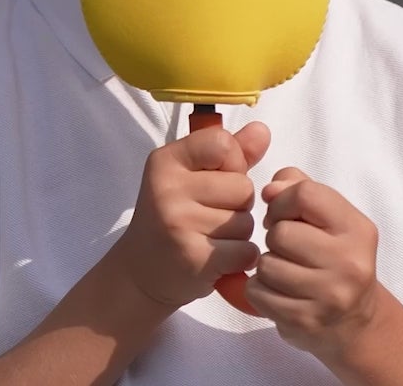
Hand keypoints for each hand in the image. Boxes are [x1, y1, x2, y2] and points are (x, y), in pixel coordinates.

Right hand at [106, 121, 271, 308]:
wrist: (140, 272)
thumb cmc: (173, 217)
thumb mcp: (193, 177)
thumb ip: (231, 153)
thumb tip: (263, 130)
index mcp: (166, 160)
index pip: (223, 144)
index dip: (233, 164)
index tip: (215, 179)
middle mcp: (167, 188)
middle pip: (243, 187)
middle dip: (238, 204)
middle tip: (211, 216)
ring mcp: (178, 222)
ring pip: (246, 221)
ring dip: (239, 234)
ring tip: (211, 238)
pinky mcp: (193, 257)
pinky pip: (245, 251)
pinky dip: (240, 258)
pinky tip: (219, 259)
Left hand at [221, 168, 381, 360]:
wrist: (355, 322)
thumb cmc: (334, 258)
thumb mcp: (330, 217)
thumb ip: (299, 187)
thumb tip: (271, 190)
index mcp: (358, 230)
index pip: (305, 194)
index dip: (283, 201)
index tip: (285, 216)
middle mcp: (350, 263)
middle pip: (280, 233)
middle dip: (275, 238)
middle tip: (289, 250)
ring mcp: (330, 296)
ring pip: (265, 264)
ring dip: (266, 266)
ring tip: (286, 272)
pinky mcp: (305, 321)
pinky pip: (257, 293)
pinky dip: (259, 291)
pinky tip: (280, 293)